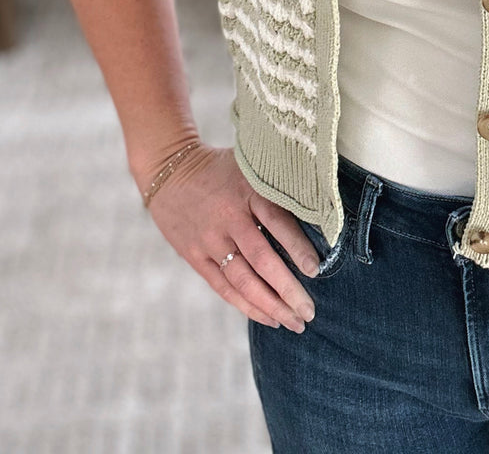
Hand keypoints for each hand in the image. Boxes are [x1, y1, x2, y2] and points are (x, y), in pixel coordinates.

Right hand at [141, 141, 321, 331]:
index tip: (316, 270)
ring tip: (295, 322)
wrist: (169, 170)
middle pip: (262, 260)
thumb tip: (318, 212)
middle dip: (288, 290)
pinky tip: (269, 318)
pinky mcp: (195, 257)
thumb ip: (277, 188)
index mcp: (247, 191)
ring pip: (243, 281)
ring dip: (271, 306)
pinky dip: (247, 306)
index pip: (277, 222)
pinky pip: (224, 287)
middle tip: (310, 311)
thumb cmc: (222, 169)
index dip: (297, 247)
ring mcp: (210, 240)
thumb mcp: (250, 165)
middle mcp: (229, 219)